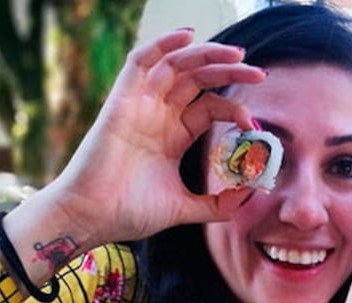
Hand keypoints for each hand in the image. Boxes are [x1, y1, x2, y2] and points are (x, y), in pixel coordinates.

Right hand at [41, 28, 265, 246]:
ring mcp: (139, 106)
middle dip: (230, 71)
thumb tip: (250, 194)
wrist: (91, 218)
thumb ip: (217, 204)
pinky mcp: (121, 102)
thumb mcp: (183, 208)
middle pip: (198, 80)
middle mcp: (158, 115)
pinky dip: (162, 44)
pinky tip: (187, 37)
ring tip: (238, 54)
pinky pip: (140, 61)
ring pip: (175, 65)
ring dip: (207, 54)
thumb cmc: (128, 212)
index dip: (236, 109)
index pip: (210, 107)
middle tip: (260, 74)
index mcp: (172, 135)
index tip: (255, 126)